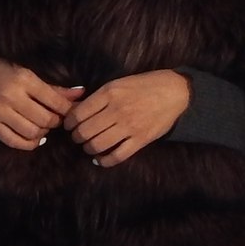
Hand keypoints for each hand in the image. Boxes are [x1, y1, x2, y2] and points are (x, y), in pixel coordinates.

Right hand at [0, 55, 82, 150]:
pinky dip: (29, 144)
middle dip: (56, 122)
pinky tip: (35, 138)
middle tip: (57, 119)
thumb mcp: (27, 73)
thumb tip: (81, 93)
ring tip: (44, 126)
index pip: (55, 101)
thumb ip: (54, 87)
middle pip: (46, 119)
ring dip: (44, 133)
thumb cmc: (1, 71)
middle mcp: (11, 96)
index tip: (71, 112)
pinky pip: (14, 142)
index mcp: (23, 79)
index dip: (68, 110)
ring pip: (32, 132)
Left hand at [63, 69, 190, 167]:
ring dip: (88, 149)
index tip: (69, 126)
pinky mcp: (141, 140)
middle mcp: (117, 110)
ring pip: (97, 145)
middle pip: (84, 132)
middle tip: (78, 137)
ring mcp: (129, 127)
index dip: (68, 123)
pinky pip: (117, 156)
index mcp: (109, 93)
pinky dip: (104, 161)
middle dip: (76, 137)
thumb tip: (76, 111)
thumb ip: (99, 97)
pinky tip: (100, 160)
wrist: (175, 92)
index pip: (78, 114)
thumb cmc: (145, 85)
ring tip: (89, 146)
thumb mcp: (118, 83)